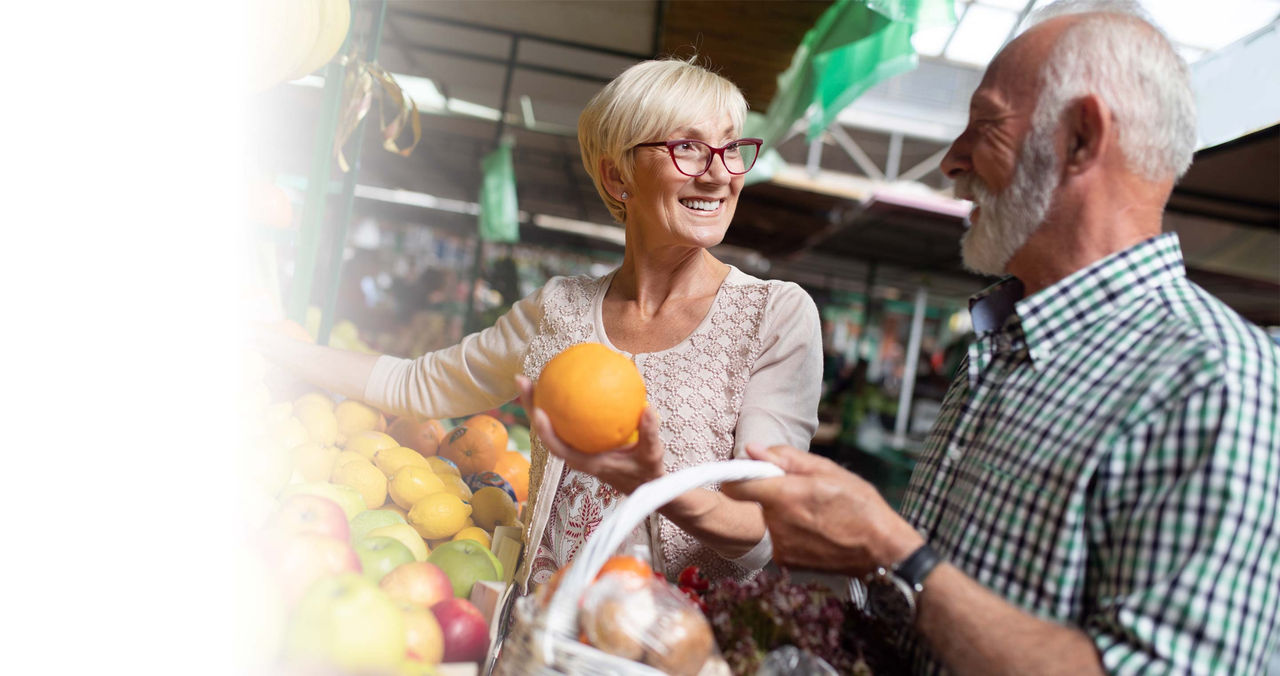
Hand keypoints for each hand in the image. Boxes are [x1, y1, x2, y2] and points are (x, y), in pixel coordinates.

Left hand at [515, 375, 665, 494]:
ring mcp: (577, 447)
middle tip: (522, 380)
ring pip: (552, 423)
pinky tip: (565, 380)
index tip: (539, 412)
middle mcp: (576, 454)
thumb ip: (650, 433)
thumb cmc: (646, 471)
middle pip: (546, 430)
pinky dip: (563, 401)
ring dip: (539, 400)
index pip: (559, 448)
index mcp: (586, 462)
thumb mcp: (652, 454)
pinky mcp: (582, 440)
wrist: (645, 484)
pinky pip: (567, 418)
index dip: (546, 431)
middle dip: (531, 405)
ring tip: (533, 376)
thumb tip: (647, 409)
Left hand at [721, 444, 923, 576]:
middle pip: (756, 500)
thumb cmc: (860, 507)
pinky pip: (778, 537)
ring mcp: (780, 546)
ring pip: (769, 519)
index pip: (735, 486)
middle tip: (802, 492)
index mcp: (785, 496)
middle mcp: (776, 524)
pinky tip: (816, 531)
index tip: (752, 472)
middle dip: (772, 493)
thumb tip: (752, 450)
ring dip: (784, 513)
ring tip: (816, 513)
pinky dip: (791, 532)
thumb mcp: (827, 470)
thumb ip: (785, 458)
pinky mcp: (785, 561)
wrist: (880, 551)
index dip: (739, 476)